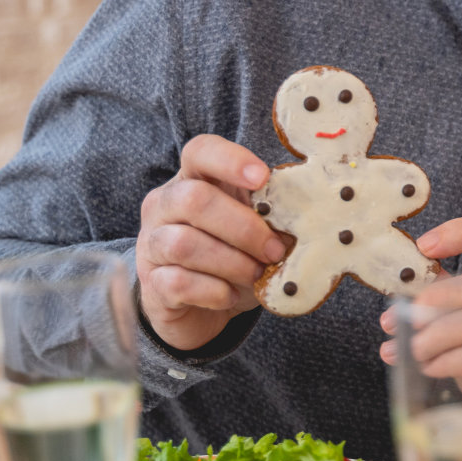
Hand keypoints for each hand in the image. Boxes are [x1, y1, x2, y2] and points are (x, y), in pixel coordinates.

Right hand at [136, 135, 281, 351]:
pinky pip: (179, 282)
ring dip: (232, 262)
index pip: (200, 151)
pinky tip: (230, 295)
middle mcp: (164, 205)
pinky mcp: (151, 284)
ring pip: (184, 243)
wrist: (202, 309)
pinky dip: (214, 291)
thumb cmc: (234, 257)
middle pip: (194, 199)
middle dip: (244, 227)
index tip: (263, 179)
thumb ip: (273, 215)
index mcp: (193, 180)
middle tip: (275, 250)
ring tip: (256, 274)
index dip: (231, 160)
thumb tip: (310, 214)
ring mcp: (151, 244)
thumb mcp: (256, 229)